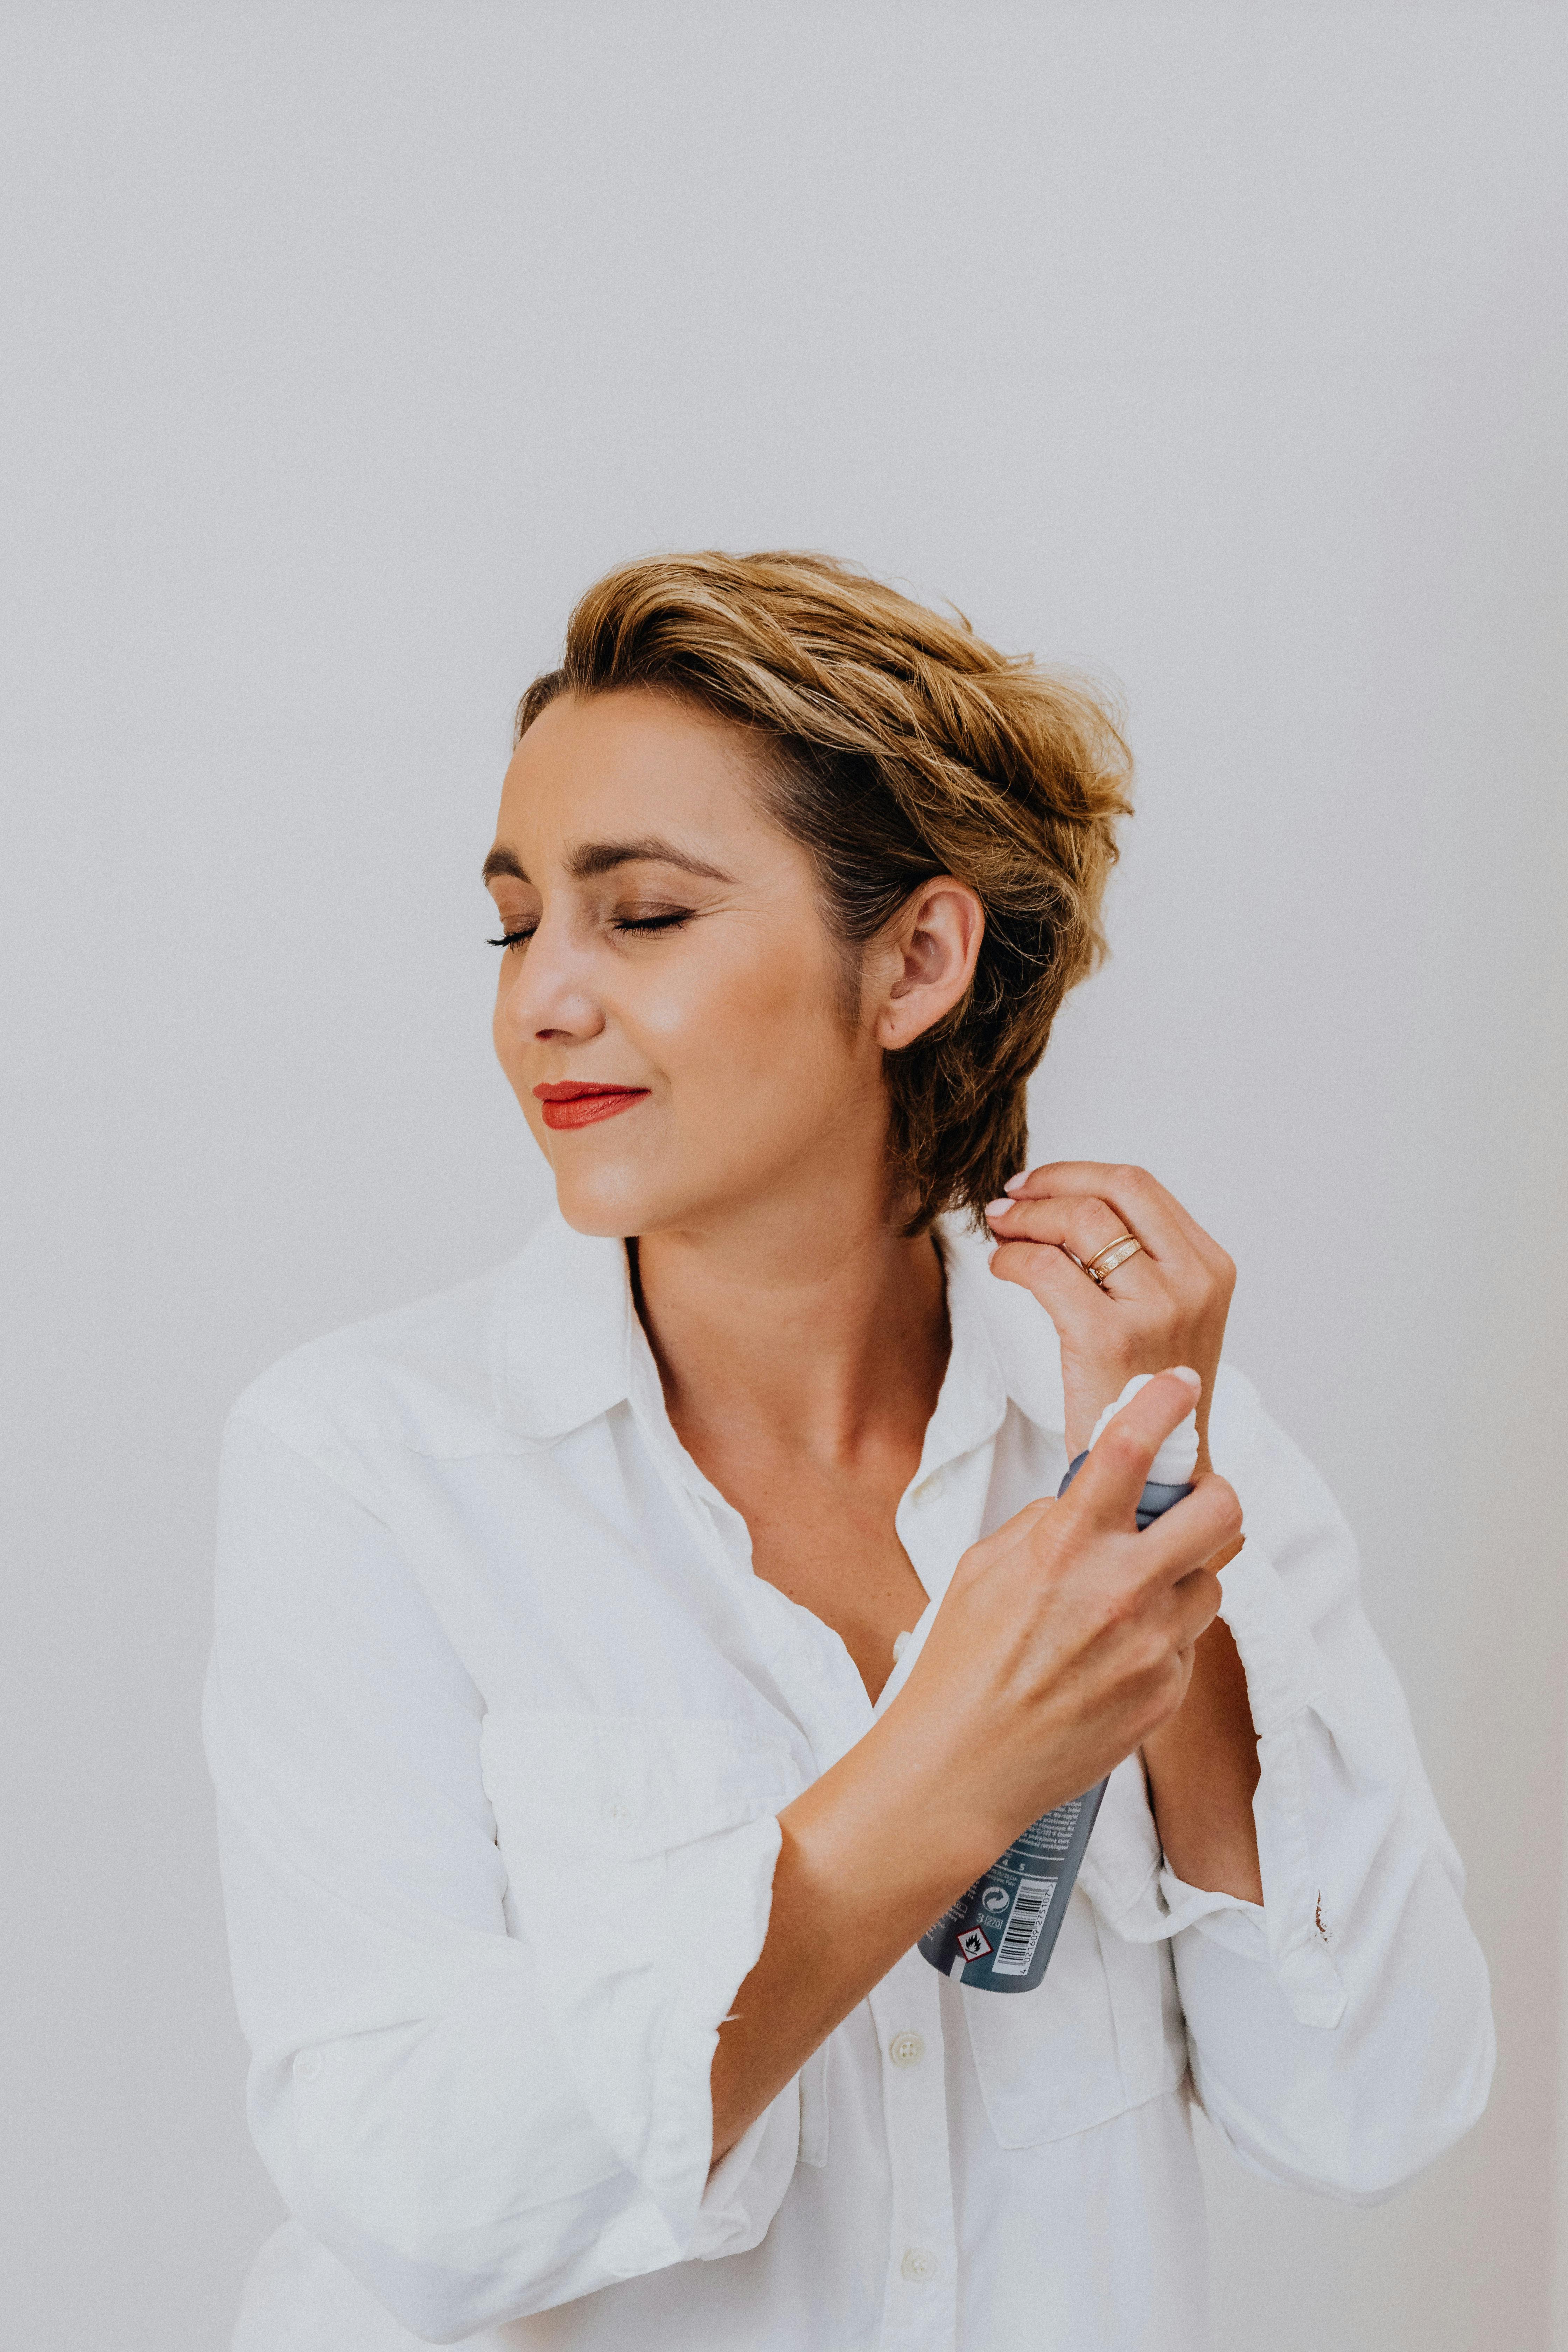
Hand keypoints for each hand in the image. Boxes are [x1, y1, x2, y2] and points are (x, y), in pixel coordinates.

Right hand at [897, 1370, 1241, 1845]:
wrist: (963, 1768)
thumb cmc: (961, 1665)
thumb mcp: (983, 1569)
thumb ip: (1046, 1524)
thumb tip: (1092, 1499)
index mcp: (1065, 1546)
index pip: (1128, 1448)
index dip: (1163, 1402)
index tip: (1181, 1384)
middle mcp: (1120, 1589)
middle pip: (1221, 1512)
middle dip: (1213, 1497)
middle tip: (1190, 1505)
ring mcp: (1151, 1646)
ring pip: (1212, 1581)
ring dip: (1184, 1576)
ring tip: (1134, 1598)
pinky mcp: (1165, 1694)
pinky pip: (1188, 1644)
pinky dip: (1162, 1639)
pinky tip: (1113, 1658)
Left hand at [984, 1162, 1235, 1464]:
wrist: (1159, 1469)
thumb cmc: (1150, 1388)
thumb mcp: (1168, 1311)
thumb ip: (1138, 1257)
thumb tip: (1066, 1202)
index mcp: (1210, 1267)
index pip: (1139, 1187)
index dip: (1078, 1174)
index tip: (1038, 1184)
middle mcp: (1193, 1282)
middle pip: (1112, 1191)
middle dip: (1050, 1183)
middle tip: (1010, 1199)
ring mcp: (1156, 1309)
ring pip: (1079, 1221)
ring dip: (1027, 1218)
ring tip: (1000, 1231)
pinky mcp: (1109, 1338)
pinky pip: (1046, 1270)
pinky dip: (1013, 1259)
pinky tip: (1001, 1269)